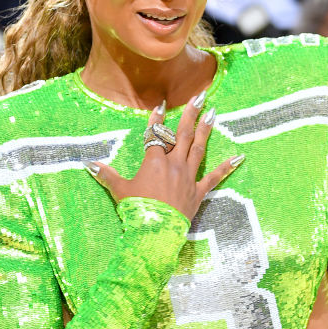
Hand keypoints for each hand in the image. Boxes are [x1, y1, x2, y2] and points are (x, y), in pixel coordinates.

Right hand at [85, 96, 243, 220]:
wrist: (155, 232)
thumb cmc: (137, 210)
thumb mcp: (119, 191)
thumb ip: (107, 175)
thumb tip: (89, 163)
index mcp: (154, 162)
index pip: (156, 135)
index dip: (157, 119)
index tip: (162, 104)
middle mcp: (174, 164)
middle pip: (183, 134)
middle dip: (191, 114)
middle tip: (201, 96)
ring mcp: (188, 177)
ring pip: (199, 148)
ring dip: (206, 130)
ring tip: (214, 113)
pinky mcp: (198, 192)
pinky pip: (214, 178)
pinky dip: (226, 167)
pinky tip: (239, 157)